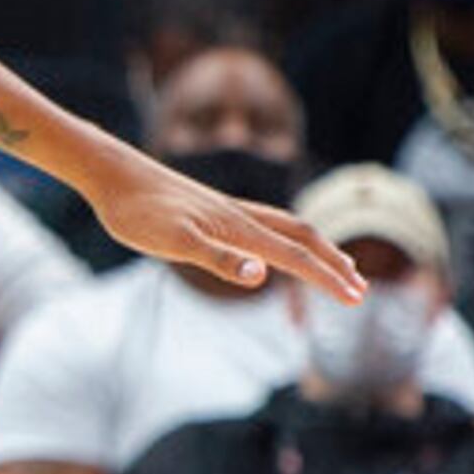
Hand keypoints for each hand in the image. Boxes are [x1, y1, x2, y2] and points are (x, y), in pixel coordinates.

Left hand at [88, 153, 363, 302]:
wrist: (112, 174)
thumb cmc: (138, 210)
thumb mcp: (173, 242)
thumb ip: (217, 259)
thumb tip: (262, 275)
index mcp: (238, 229)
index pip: (295, 257)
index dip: (326, 279)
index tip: (355, 299)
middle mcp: (240, 216)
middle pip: (302, 237)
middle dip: (333, 264)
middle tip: (360, 289)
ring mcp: (226, 211)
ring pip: (285, 227)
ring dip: (315, 248)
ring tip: (335, 264)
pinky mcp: (210, 210)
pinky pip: (263, 224)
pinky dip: (285, 239)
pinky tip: (273, 249)